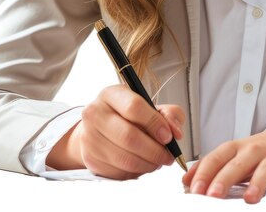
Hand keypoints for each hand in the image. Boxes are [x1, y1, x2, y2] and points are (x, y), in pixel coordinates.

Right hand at [46, 84, 184, 179]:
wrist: (101, 127)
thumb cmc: (129, 115)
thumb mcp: (151, 105)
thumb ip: (169, 114)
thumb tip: (176, 132)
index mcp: (111, 94)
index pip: (134, 107)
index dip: (155, 124)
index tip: (168, 136)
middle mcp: (95, 113)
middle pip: (128, 136)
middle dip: (154, 150)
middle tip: (168, 156)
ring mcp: (89, 137)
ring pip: (124, 158)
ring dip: (147, 164)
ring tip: (158, 161)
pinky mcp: (90, 158)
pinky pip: (117, 171)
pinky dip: (135, 172)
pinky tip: (142, 164)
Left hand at [182, 118, 265, 205]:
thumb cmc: (265, 150)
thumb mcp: (238, 154)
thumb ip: (214, 166)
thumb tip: (185, 181)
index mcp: (239, 147)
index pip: (218, 157)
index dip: (205, 172)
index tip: (193, 190)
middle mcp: (256, 149)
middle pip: (239, 162)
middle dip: (225, 178)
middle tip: (212, 195)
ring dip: (258, 183)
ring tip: (250, 199)